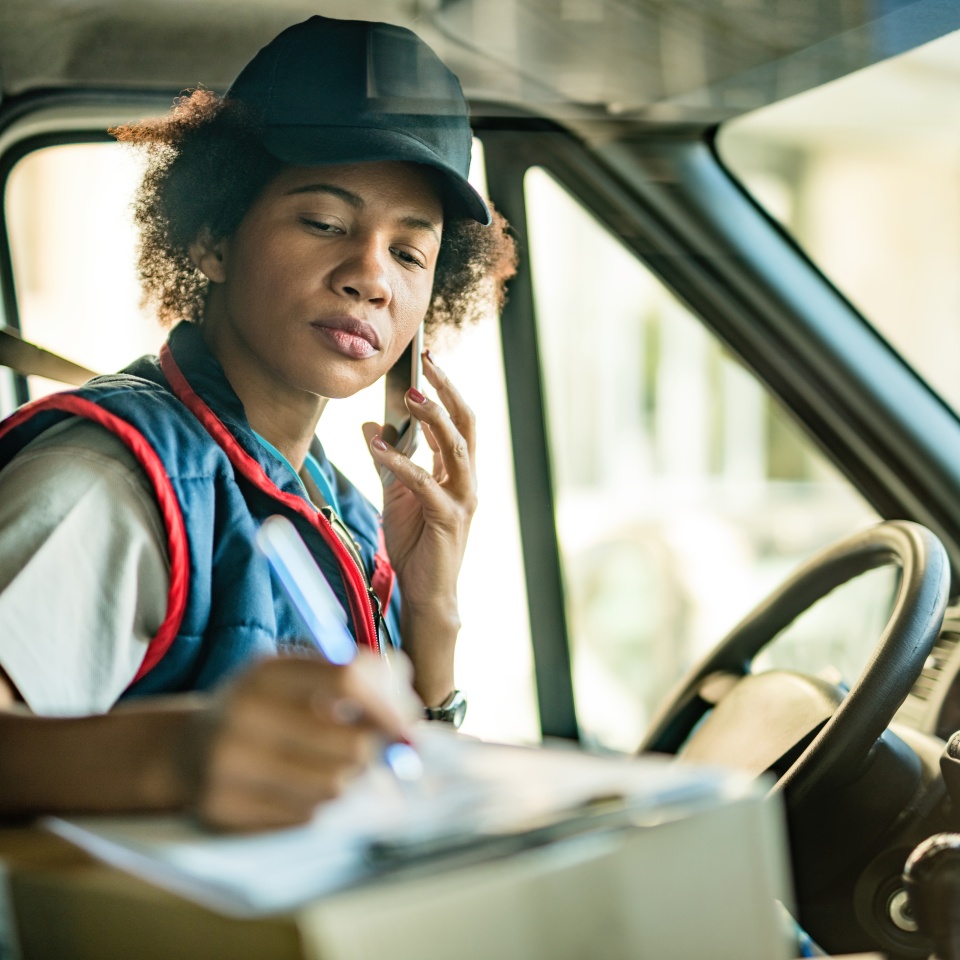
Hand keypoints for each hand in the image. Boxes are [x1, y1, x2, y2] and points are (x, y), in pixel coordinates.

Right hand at [189, 655, 408, 830]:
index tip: (407, 724)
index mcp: (267, 672)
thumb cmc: (262, 708)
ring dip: (347, 781)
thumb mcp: (295, 675)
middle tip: (377, 752)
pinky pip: (305, 816)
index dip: (388, 704)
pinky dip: (316, 804)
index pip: (348, 679)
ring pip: (333, 786)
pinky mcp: (224, 810)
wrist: (184, 751)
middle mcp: (244, 714)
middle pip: (349, 743)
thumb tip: (408, 712)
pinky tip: (298, 788)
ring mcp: (229, 765)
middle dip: (375, 752)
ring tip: (330, 767)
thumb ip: (353, 677)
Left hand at [362, 351, 476, 704]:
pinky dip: (400, 461)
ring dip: (433, 416)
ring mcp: (463, 498)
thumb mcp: (397, 492)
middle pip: (466, 423)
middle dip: (448, 389)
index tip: (427, 357)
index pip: (458, 420)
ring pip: (455, 446)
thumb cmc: (416, 543)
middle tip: (426, 361)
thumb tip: (372, 423)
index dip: (445, 387)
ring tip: (409, 393)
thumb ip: (388, 458)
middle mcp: (467, 479)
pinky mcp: (449, 518)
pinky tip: (376, 445)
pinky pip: (425, 482)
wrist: (426, 591)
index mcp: (458, 470)